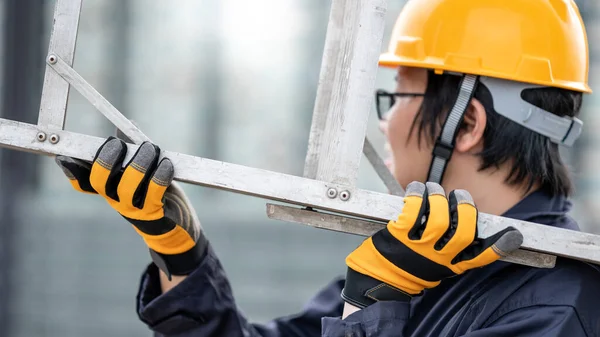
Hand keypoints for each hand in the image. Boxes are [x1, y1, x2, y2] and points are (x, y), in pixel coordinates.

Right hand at [55, 136, 206, 278]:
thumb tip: (125, 127)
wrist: (178, 224)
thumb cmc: (157, 192)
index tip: (66, 156)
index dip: (72, 170)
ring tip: (152, 148)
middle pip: (99, 180)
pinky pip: (153, 192)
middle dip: (107, 158)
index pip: (82, 181)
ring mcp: (132, 209)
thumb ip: (132, 150)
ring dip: (140, 162)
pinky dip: (160, 174)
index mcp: (108, 187)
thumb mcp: (143, 170)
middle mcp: (114, 199)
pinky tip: (166, 164)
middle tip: (120, 144)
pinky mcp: (152, 215)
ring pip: (127, 185)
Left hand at [341, 181, 522, 308]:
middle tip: (459, 196)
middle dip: (465, 208)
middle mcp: (438, 258)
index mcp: (451, 266)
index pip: (480, 257)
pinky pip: (413, 210)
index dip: (499, 245)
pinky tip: (415, 189)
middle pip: (464, 231)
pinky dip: (416, 194)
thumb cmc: (408, 268)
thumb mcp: (435, 265)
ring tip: (433, 188)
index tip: (514, 234)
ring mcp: (418, 247)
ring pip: (438, 218)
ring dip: (438, 196)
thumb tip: (463, 218)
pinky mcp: (398, 236)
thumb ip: (451, 249)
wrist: (377, 281)